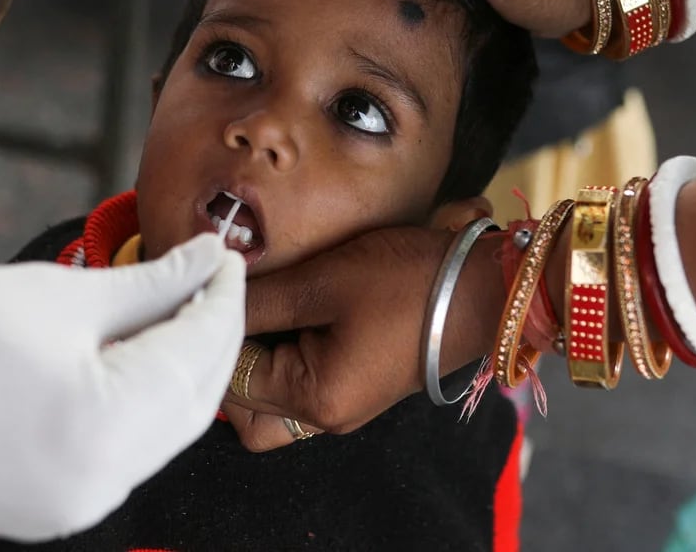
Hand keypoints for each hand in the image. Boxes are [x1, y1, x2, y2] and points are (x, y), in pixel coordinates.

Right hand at [0, 234, 244, 540]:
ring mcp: (79, 503)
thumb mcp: (63, 296)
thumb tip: (206, 260)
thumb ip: (152, 284)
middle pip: (196, 395)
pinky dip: (148, 404)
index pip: (200, 349)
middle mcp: (103, 480)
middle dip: (212, 334)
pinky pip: (131, 452)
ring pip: (169, 428)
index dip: (222, 297)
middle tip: (213, 280)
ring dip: (184, 370)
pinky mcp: (56, 508)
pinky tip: (143, 360)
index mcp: (108, 423)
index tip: (226, 260)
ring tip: (180, 312)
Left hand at [226, 227, 503, 450]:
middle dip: (234, 364)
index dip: (219, 335)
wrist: (483, 287)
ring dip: (262, 362)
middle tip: (237, 310)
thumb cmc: (407, 282)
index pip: (234, 381)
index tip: (216, 290)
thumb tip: (212, 294)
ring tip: (264, 310)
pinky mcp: (361, 385)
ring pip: (276, 404)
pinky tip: (292, 315)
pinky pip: (306, 385)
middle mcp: (329, 415)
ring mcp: (348, 404)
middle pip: (250, 414)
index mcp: (317, 399)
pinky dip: (289, 357)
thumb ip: (261, 298)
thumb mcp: (324, 281)